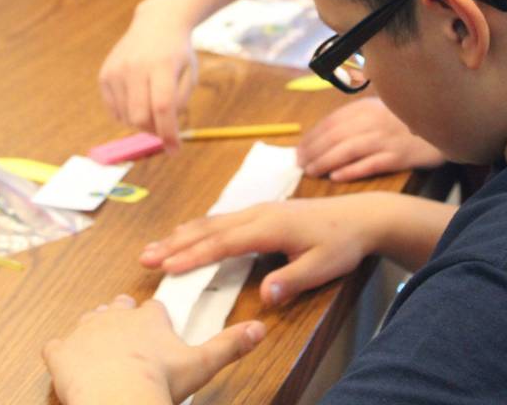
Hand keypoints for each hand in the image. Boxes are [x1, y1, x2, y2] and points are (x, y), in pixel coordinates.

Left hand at [43, 294, 264, 404]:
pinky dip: (60, 356)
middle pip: (119, 307)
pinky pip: (56, 347)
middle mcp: (117, 315)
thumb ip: (231, 344)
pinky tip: (66, 368)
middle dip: (122, 320)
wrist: (118, 401)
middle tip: (127, 344)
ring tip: (99, 355)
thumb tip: (260, 329)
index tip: (156, 334)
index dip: (153, 322)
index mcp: (149, 317)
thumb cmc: (158, 382)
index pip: (152, 309)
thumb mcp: (202, 364)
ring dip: (92, 335)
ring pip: (88, 322)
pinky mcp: (61, 351)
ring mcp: (86, 331)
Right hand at [99, 0, 196, 149]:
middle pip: (140, 117)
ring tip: (153, 105)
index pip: (162, 107)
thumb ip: (180, 102)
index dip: (168, 133)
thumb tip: (164, 131)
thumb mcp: (191, 73)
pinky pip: (114, 111)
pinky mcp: (104, 75)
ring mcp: (116, 70)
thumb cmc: (178, 53)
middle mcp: (134, 66)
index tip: (175, 151)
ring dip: (142, 122)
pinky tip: (138, 98)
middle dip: (154, 131)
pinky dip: (128, 114)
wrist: (157, 23)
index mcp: (161, 65)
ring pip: (126, 117)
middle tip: (165, 128)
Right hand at [140, 195, 387, 305]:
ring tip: (156, 246)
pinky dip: (200, 227)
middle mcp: (259, 213)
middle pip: (210, 229)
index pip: (223, 243)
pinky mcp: (263, 212)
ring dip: (183, 234)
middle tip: (145, 256)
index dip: (193, 256)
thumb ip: (293, 280)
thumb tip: (265, 296)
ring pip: (214, 221)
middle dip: (176, 243)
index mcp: (269, 226)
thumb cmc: (341, 242)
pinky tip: (189, 232)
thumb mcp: (323, 266)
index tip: (166, 267)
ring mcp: (260, 210)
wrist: (361, 215)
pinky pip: (223, 219)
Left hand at [297, 97, 445, 180]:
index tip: (299, 150)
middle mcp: (372, 121)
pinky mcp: (398, 156)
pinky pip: (370, 164)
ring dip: (326, 161)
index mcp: (364, 108)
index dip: (311, 137)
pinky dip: (351, 170)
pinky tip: (336, 177)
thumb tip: (323, 134)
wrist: (440, 125)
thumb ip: (354, 118)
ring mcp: (385, 139)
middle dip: (313, 151)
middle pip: (335, 136)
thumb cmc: (403, 121)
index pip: (330, 122)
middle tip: (300, 164)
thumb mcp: (377, 110)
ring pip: (348, 150)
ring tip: (311, 172)